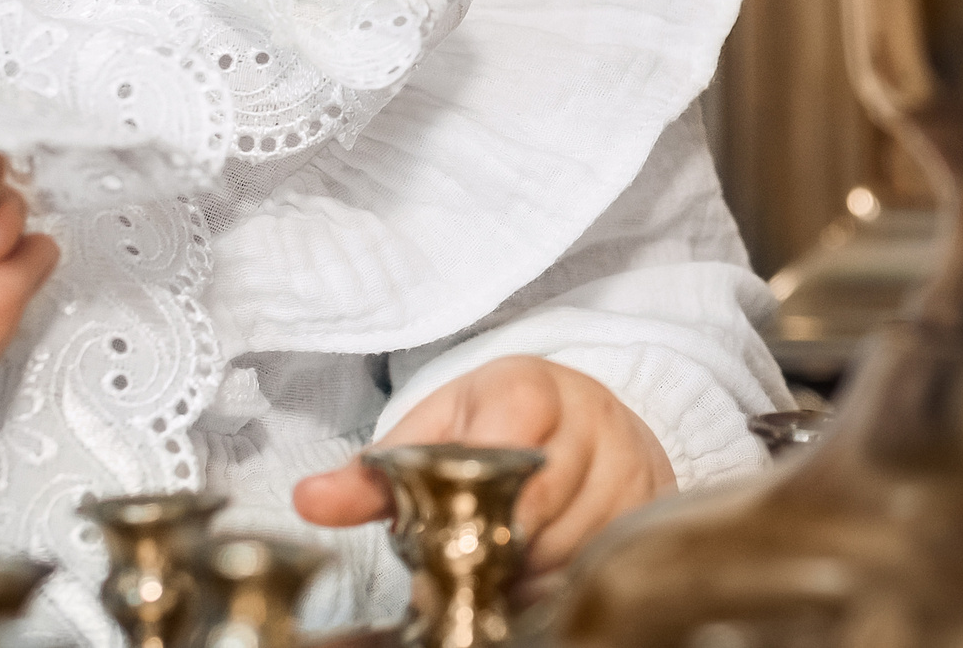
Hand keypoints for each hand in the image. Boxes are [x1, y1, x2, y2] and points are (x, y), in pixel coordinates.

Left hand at [292, 357, 675, 572]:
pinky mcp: (651, 507)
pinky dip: (561, 576)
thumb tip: (310, 500)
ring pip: (568, 544)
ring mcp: (629, 466)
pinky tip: (538, 564)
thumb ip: (375, 473)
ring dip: (525, 565)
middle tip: (462, 550)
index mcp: (529, 385)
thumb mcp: (435, 430)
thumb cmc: (501, 423)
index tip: (442, 519)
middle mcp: (591, 419)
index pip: (504, 440)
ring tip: (502, 550)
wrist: (589, 420)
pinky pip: (600, 562)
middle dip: (490, 538)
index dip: (470, 490)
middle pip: (534, 505)